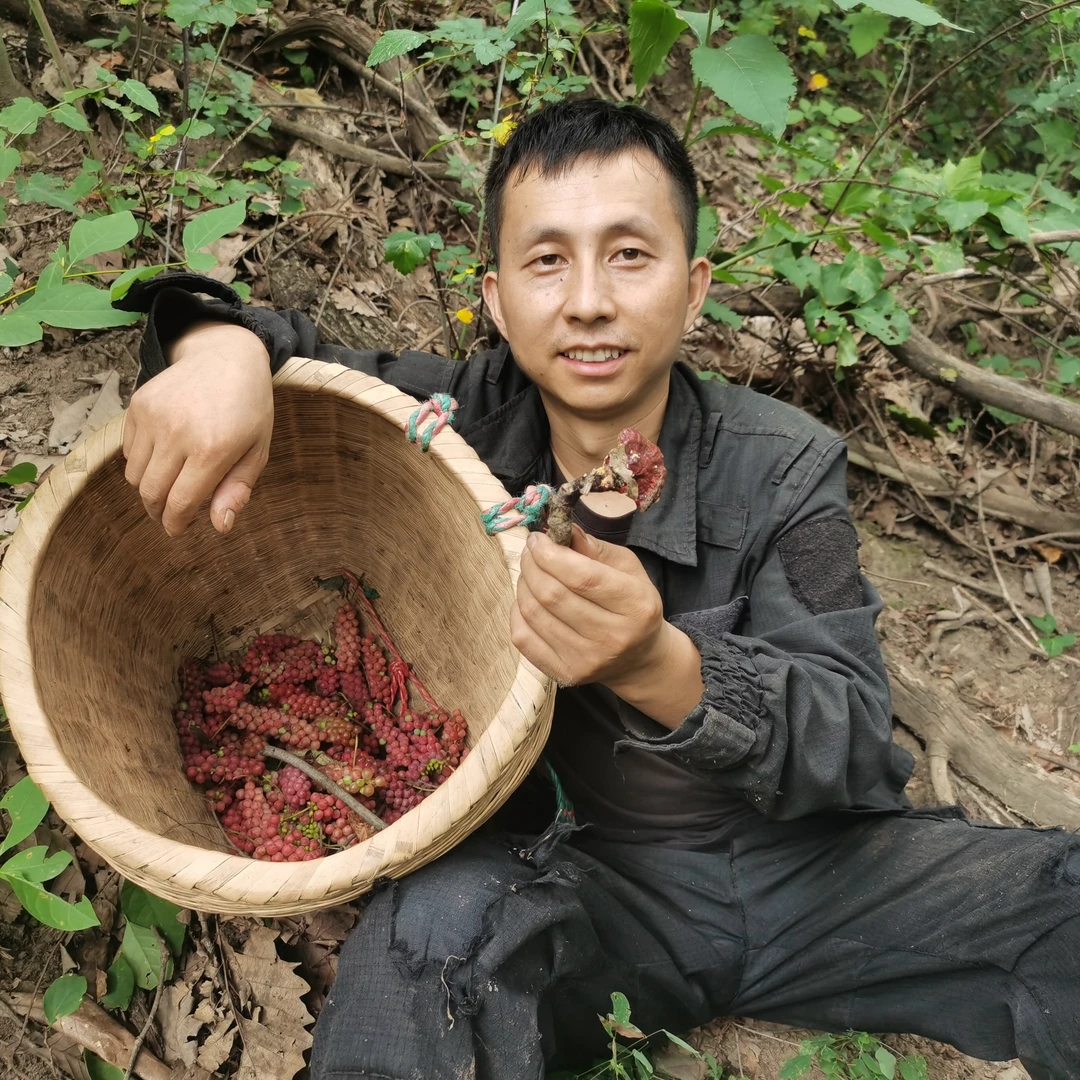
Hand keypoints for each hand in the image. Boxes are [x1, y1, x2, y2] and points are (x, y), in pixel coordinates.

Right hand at [124, 322, 272, 535]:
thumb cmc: (249, 409)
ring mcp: (154, 416)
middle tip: (169, 513)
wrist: (226, 356)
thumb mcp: (257, 451)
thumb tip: (220, 526)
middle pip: (150, 493)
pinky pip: (128, 450)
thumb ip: (237, 489)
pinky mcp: (138, 404)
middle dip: (158, 510)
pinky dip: (141, 461)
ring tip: (170, 481)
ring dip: (148, 486)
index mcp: (212, 450)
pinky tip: (164, 453)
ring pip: (134, 475)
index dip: (174, 523)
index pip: (179, 503)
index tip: (176, 530)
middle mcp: (177, 433)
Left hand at [510, 525, 666, 688]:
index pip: (583, 578)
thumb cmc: (632, 605)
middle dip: (532, 565)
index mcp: (636, 606)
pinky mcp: (564, 673)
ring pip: (534, 613)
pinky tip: (528, 598)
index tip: (538, 538)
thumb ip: (595, 548)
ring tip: (530, 571)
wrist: (637, 659)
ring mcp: (585, 660)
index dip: (551, 554)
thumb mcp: (628, 569)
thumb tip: (561, 529)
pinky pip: (523, 636)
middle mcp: (612, 637)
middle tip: (530, 550)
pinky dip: (517, 610)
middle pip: (552, 595)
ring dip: (524, 584)